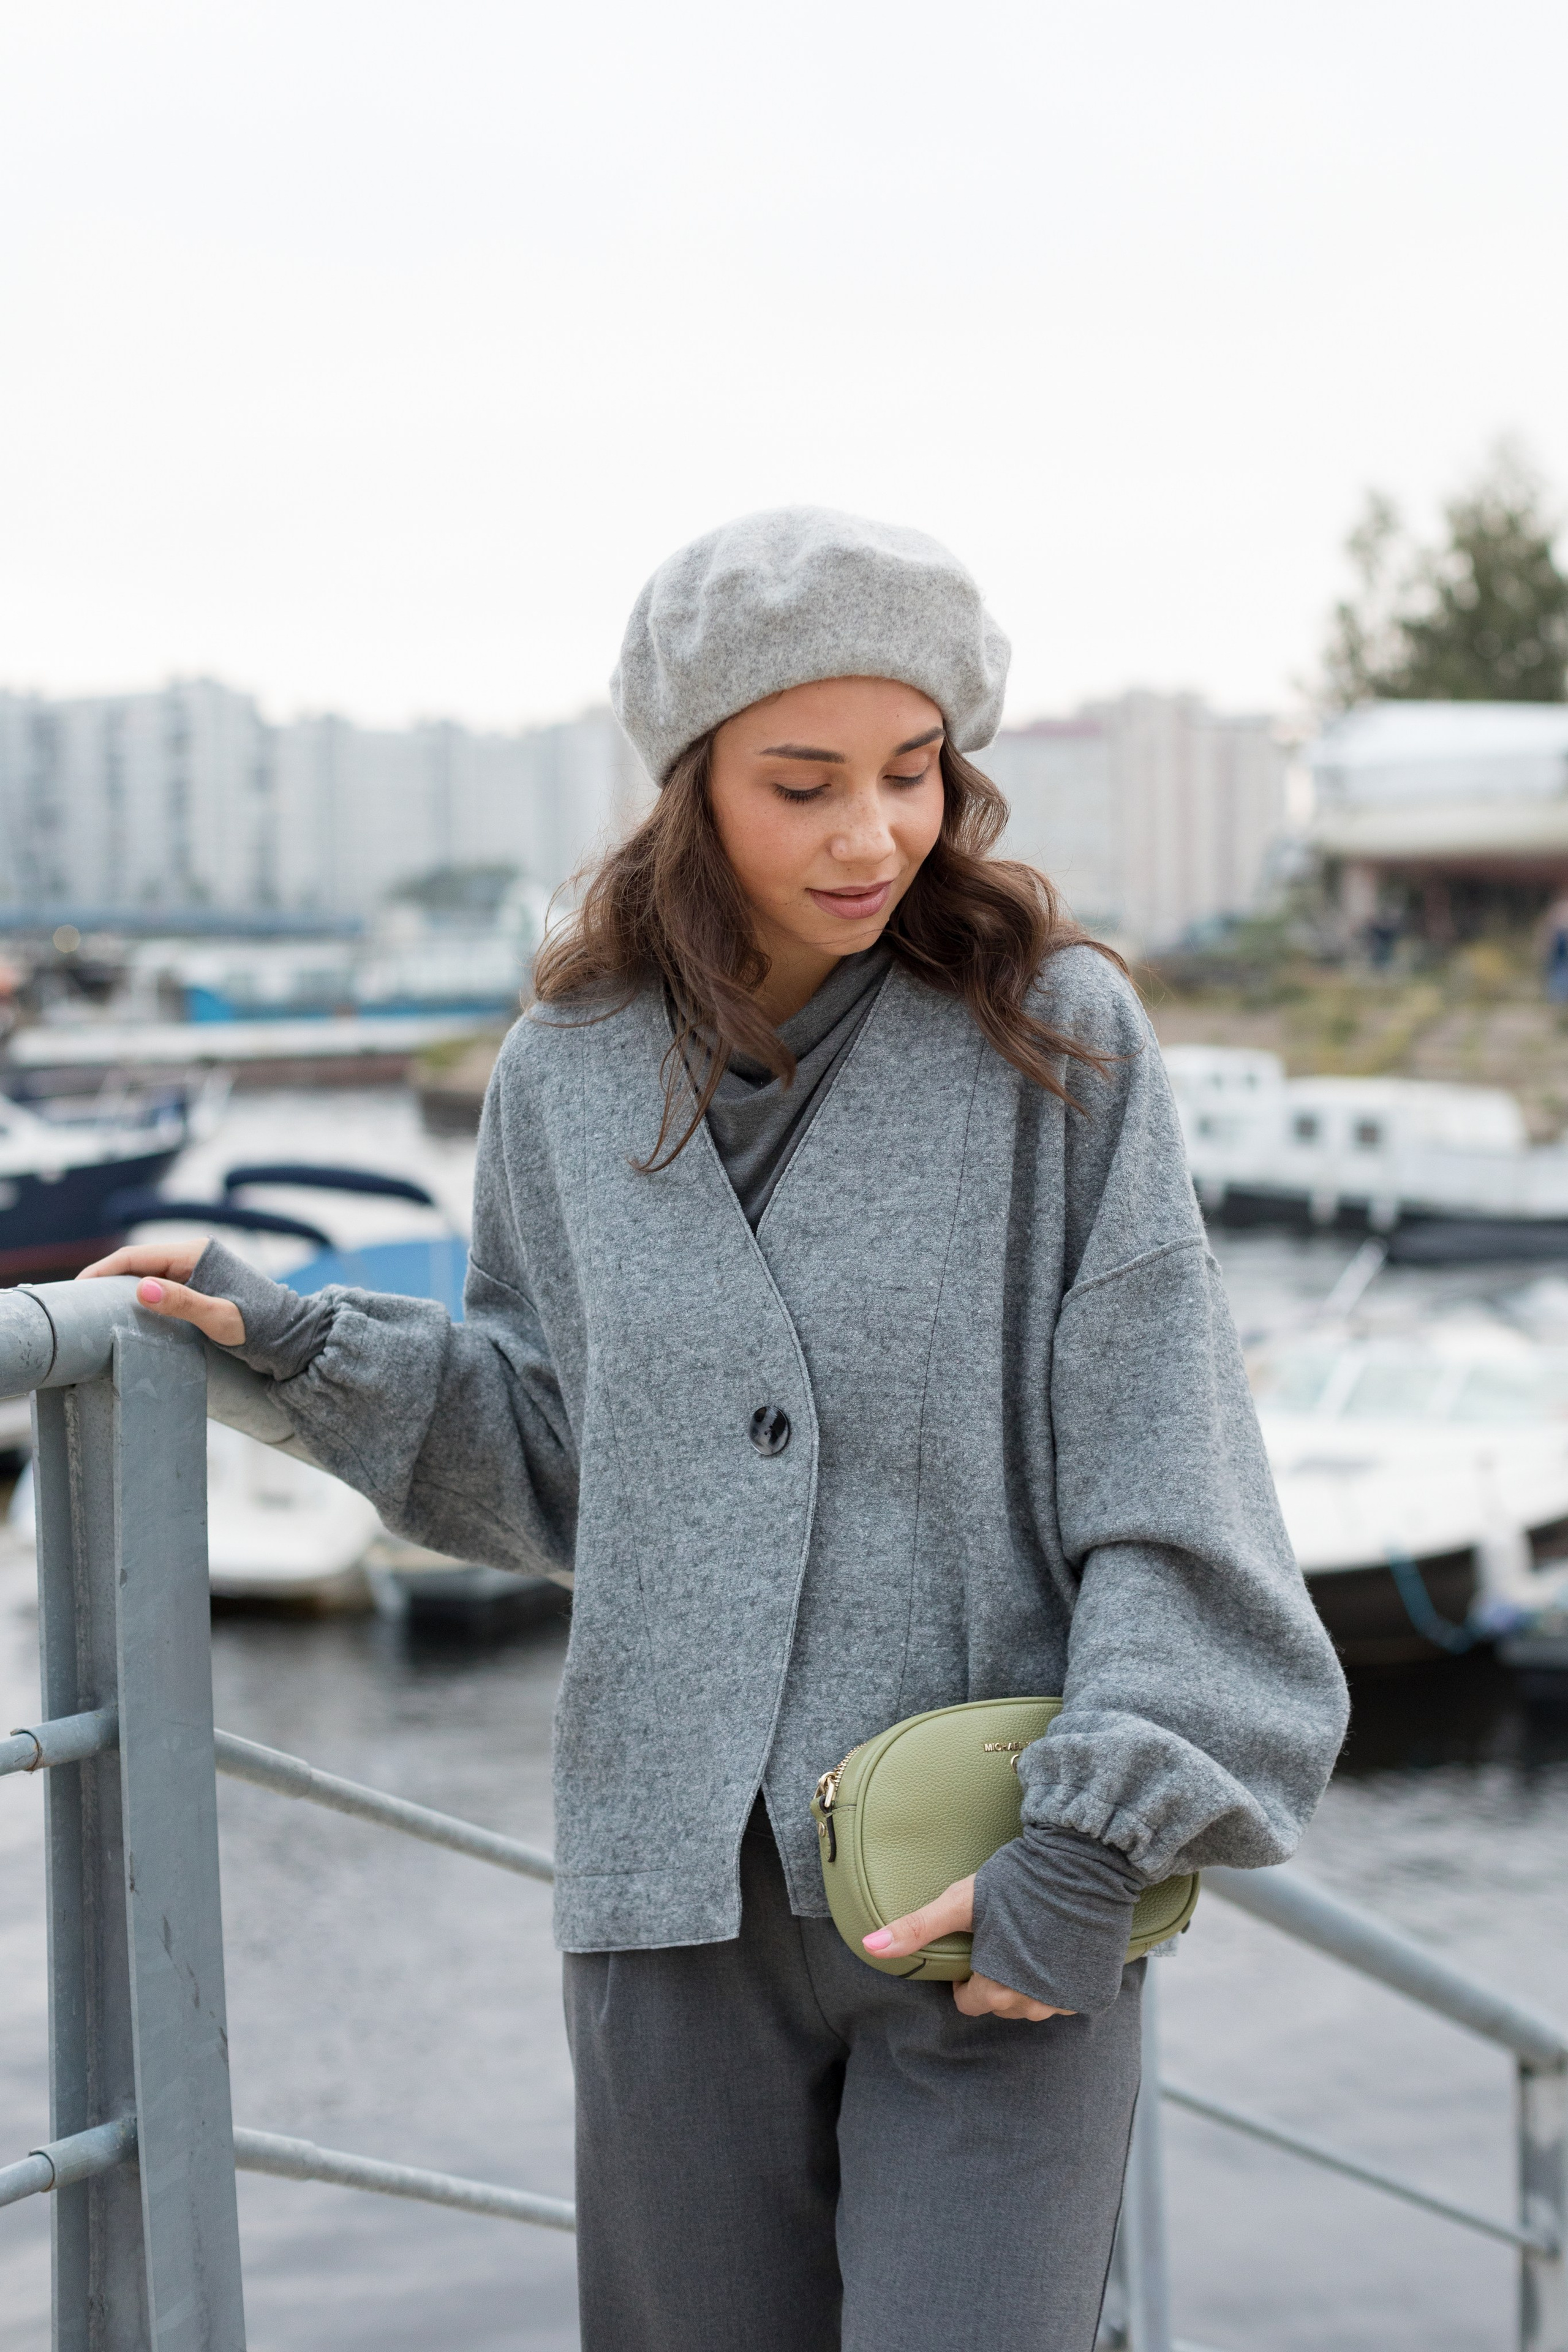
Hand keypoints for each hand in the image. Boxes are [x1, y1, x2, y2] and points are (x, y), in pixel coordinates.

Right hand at [78, 1244, 245, 1348]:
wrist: (289, 1336)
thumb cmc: (260, 1327)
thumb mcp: (219, 1318)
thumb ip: (183, 1303)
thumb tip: (142, 1288)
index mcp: (195, 1254)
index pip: (136, 1255)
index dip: (102, 1270)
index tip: (77, 1289)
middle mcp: (192, 1256)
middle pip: (137, 1263)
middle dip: (106, 1279)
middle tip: (77, 1303)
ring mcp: (195, 1270)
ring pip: (146, 1274)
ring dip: (120, 1288)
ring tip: (93, 1309)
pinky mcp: (198, 1286)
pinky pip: (159, 1286)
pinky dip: (138, 1296)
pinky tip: (124, 1312)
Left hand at [862, 1875, 1072, 2021]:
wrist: (1083, 1860)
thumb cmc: (1018, 1879)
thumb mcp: (961, 1901)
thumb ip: (917, 1928)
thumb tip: (870, 1946)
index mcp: (998, 1990)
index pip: (968, 2002)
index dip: (964, 1976)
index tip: (973, 1947)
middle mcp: (1035, 2004)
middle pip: (1001, 2004)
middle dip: (994, 1979)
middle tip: (998, 1940)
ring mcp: (1067, 2000)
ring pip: (1033, 2004)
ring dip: (1025, 1983)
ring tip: (1024, 1943)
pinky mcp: (1094, 1989)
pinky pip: (1065, 1997)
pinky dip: (1057, 1981)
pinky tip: (1054, 1949)